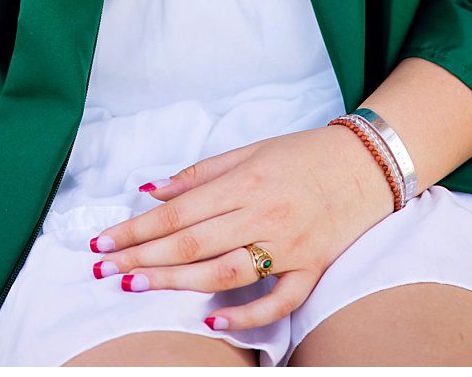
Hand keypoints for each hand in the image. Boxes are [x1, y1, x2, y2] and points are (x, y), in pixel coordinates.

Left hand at [85, 126, 397, 332]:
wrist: (370, 163)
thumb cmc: (306, 154)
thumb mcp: (254, 149)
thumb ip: (202, 172)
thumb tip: (151, 190)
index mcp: (248, 181)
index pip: (179, 211)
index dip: (136, 228)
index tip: (102, 241)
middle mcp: (265, 214)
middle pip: (193, 244)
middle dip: (142, 257)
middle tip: (103, 270)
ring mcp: (290, 245)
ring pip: (225, 272)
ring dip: (176, 283)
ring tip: (136, 286)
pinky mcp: (311, 268)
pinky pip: (277, 299)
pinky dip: (245, 314)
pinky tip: (210, 321)